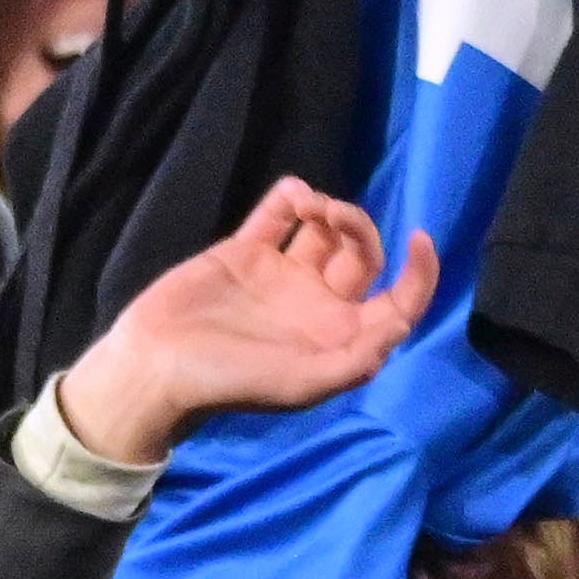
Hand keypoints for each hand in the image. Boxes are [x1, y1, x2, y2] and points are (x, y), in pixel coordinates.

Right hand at [53, 181, 440, 468]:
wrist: (158, 365)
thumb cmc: (232, 382)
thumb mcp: (305, 384)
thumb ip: (358, 357)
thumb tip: (400, 321)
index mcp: (341, 338)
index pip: (397, 301)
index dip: (419, 274)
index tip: (420, 237)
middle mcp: (318, 305)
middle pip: (361, 256)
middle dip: (357, 228)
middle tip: (329, 214)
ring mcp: (282, 276)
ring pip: (324, 233)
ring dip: (327, 210)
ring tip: (307, 206)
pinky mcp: (245, 253)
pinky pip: (276, 218)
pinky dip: (290, 199)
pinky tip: (293, 194)